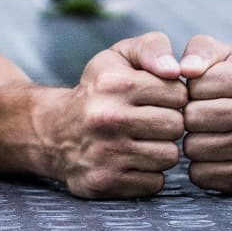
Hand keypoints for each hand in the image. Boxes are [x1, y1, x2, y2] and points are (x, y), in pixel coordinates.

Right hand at [45, 31, 186, 198]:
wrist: (52, 131)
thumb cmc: (98, 89)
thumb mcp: (118, 56)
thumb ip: (153, 47)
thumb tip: (179, 69)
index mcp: (114, 83)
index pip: (178, 94)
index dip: (172, 96)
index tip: (157, 98)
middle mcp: (107, 117)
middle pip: (176, 126)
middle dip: (169, 122)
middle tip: (150, 120)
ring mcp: (105, 153)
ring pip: (168, 156)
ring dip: (160, 149)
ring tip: (141, 139)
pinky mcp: (105, 181)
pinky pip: (154, 182)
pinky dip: (148, 173)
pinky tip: (131, 160)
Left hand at [179, 34, 231, 194]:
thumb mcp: (228, 57)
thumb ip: (201, 50)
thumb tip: (183, 69)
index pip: (193, 85)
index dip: (192, 90)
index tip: (206, 93)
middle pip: (191, 118)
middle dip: (191, 116)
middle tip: (205, 115)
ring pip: (192, 148)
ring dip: (193, 141)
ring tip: (211, 134)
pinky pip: (199, 175)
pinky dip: (200, 166)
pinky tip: (217, 154)